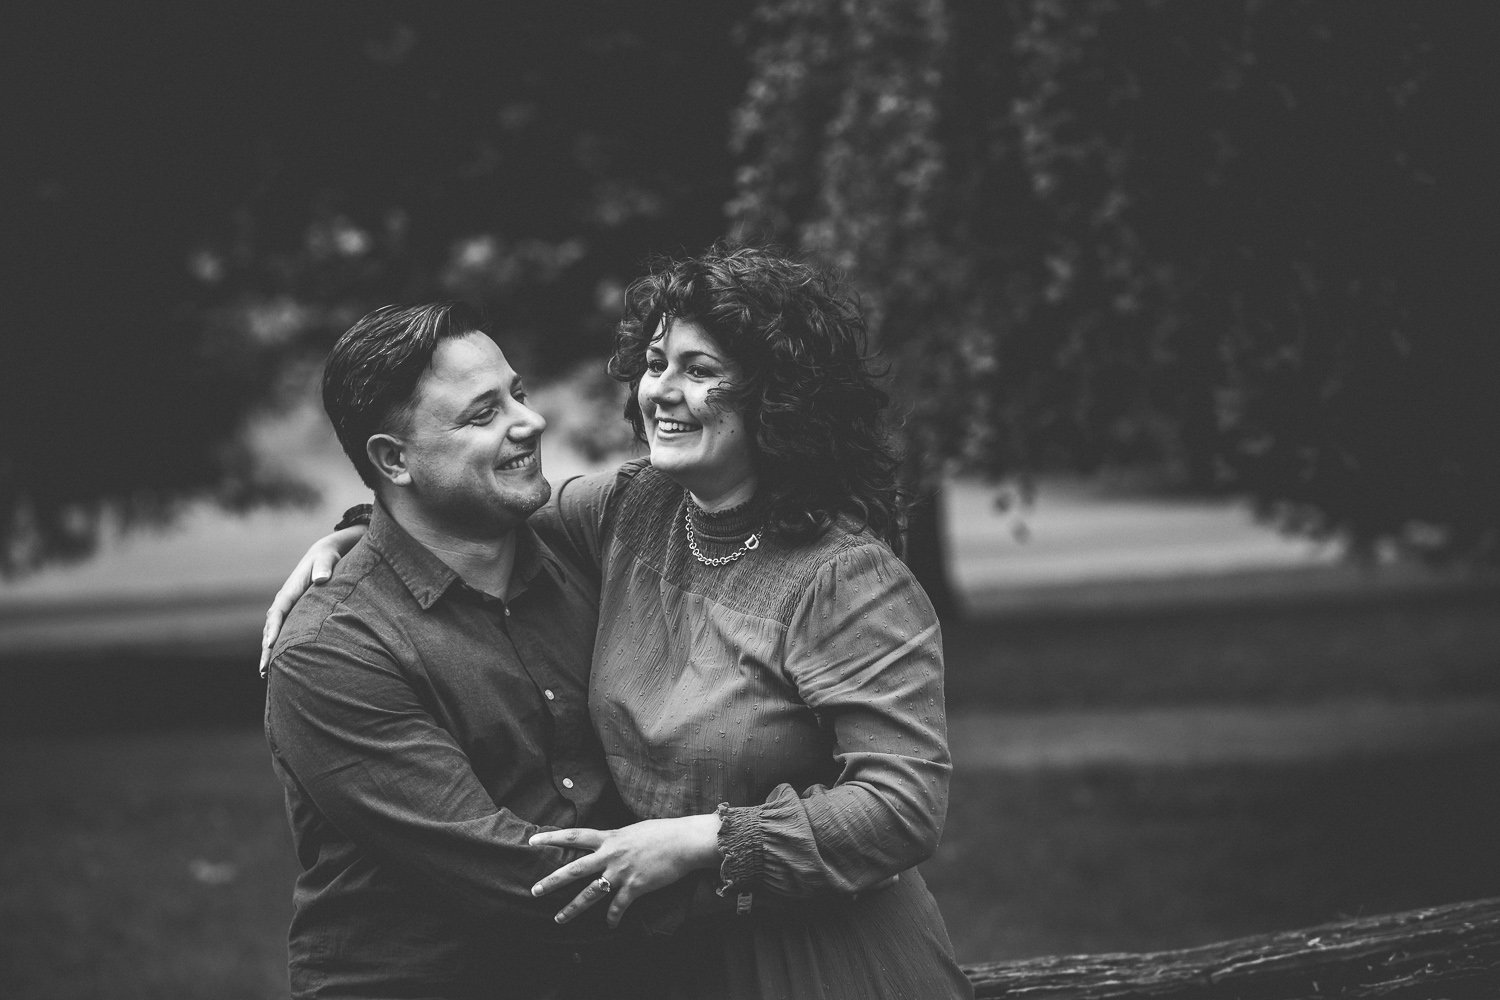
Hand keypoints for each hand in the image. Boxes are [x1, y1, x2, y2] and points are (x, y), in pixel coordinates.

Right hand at [258, 525, 366, 676]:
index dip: (273, 628)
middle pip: (271, 626)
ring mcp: (287, 607)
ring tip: (265, 674)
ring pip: (274, 631)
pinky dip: (277, 645)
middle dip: (266, 648)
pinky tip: (278, 662)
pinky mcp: (293, 612)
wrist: (323, 555)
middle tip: (264, 670)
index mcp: (290, 589)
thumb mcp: (327, 559)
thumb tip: (321, 579)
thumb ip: (324, 567)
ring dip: (268, 651)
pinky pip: (282, 630)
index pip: (278, 611)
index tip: (269, 645)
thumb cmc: (327, 557)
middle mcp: (284, 600)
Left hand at [529, 814, 719, 927]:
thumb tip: (611, 841)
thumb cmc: (664, 832)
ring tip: (558, 919)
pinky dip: (613, 917)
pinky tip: (610, 925)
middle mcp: (611, 854)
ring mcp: (621, 872)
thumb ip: (618, 838)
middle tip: (534, 891)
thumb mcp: (634, 830)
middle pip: (574, 869)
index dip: (552, 838)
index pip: (574, 836)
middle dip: (552, 881)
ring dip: (572, 909)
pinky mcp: (635, 887)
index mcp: (610, 838)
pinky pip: (618, 906)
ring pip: (590, 893)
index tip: (533, 842)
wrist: (684, 842)